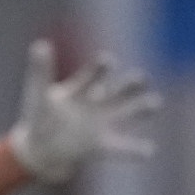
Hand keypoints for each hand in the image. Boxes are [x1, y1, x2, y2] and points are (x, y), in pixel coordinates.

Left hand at [6, 40, 161, 184]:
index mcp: (80, 91)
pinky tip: (150, 151)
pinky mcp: (102, 146)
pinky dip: (134, 150)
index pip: (93, 77)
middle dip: (128, 86)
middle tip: (142, 78)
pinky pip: (120, 148)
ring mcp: (100, 125)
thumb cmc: (40, 118)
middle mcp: (95, 105)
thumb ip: (41, 71)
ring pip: (124, 115)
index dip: (101, 70)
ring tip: (155, 103)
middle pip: (115, 93)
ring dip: (139, 109)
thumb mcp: (38, 95)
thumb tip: (41, 44)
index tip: (108, 61)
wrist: (41, 149)